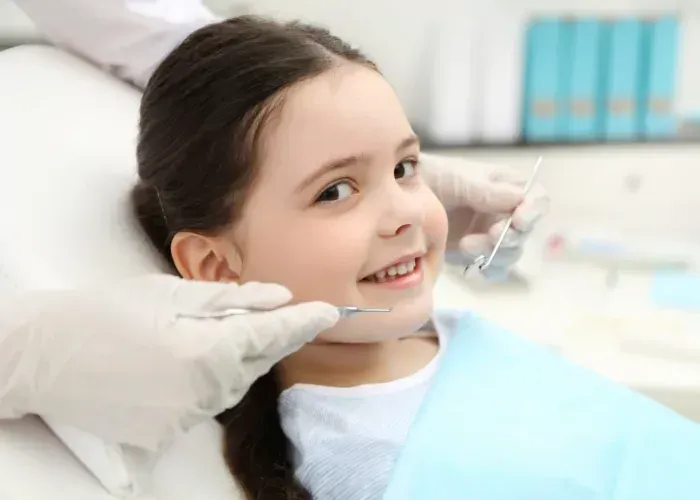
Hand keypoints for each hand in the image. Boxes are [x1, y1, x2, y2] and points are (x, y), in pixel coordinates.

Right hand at [0, 275, 337, 449]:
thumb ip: (231, 300)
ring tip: (208, 334)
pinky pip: (205, 405)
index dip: (303, 321)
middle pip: (256, 362)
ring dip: (235, 360)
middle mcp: (203, 391)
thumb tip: (278, 297)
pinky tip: (183, 362)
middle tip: (271, 315)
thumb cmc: (105, 314)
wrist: (46, 355)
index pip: (272, 334)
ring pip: (233, 385)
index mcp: (207, 350)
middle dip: (268, 338)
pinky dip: (207, 382)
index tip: (330, 312)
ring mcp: (185, 418)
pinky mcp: (167, 434)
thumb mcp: (170, 295)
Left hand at [421, 153, 548, 276]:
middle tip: (489, 235)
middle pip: (525, 232)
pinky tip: (473, 266)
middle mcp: (506, 212)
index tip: (518, 220)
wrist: (404, 197)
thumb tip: (519, 198)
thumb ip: (486, 190)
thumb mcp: (459, 178)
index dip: (533, 212)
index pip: (537, 199)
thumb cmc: (435, 177)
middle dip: (508, 236)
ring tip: (465, 245)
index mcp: (508, 187)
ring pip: (510, 253)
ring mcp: (492, 234)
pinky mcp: (477, 253)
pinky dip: (488, 270)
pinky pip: (494, 268)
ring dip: (494, 253)